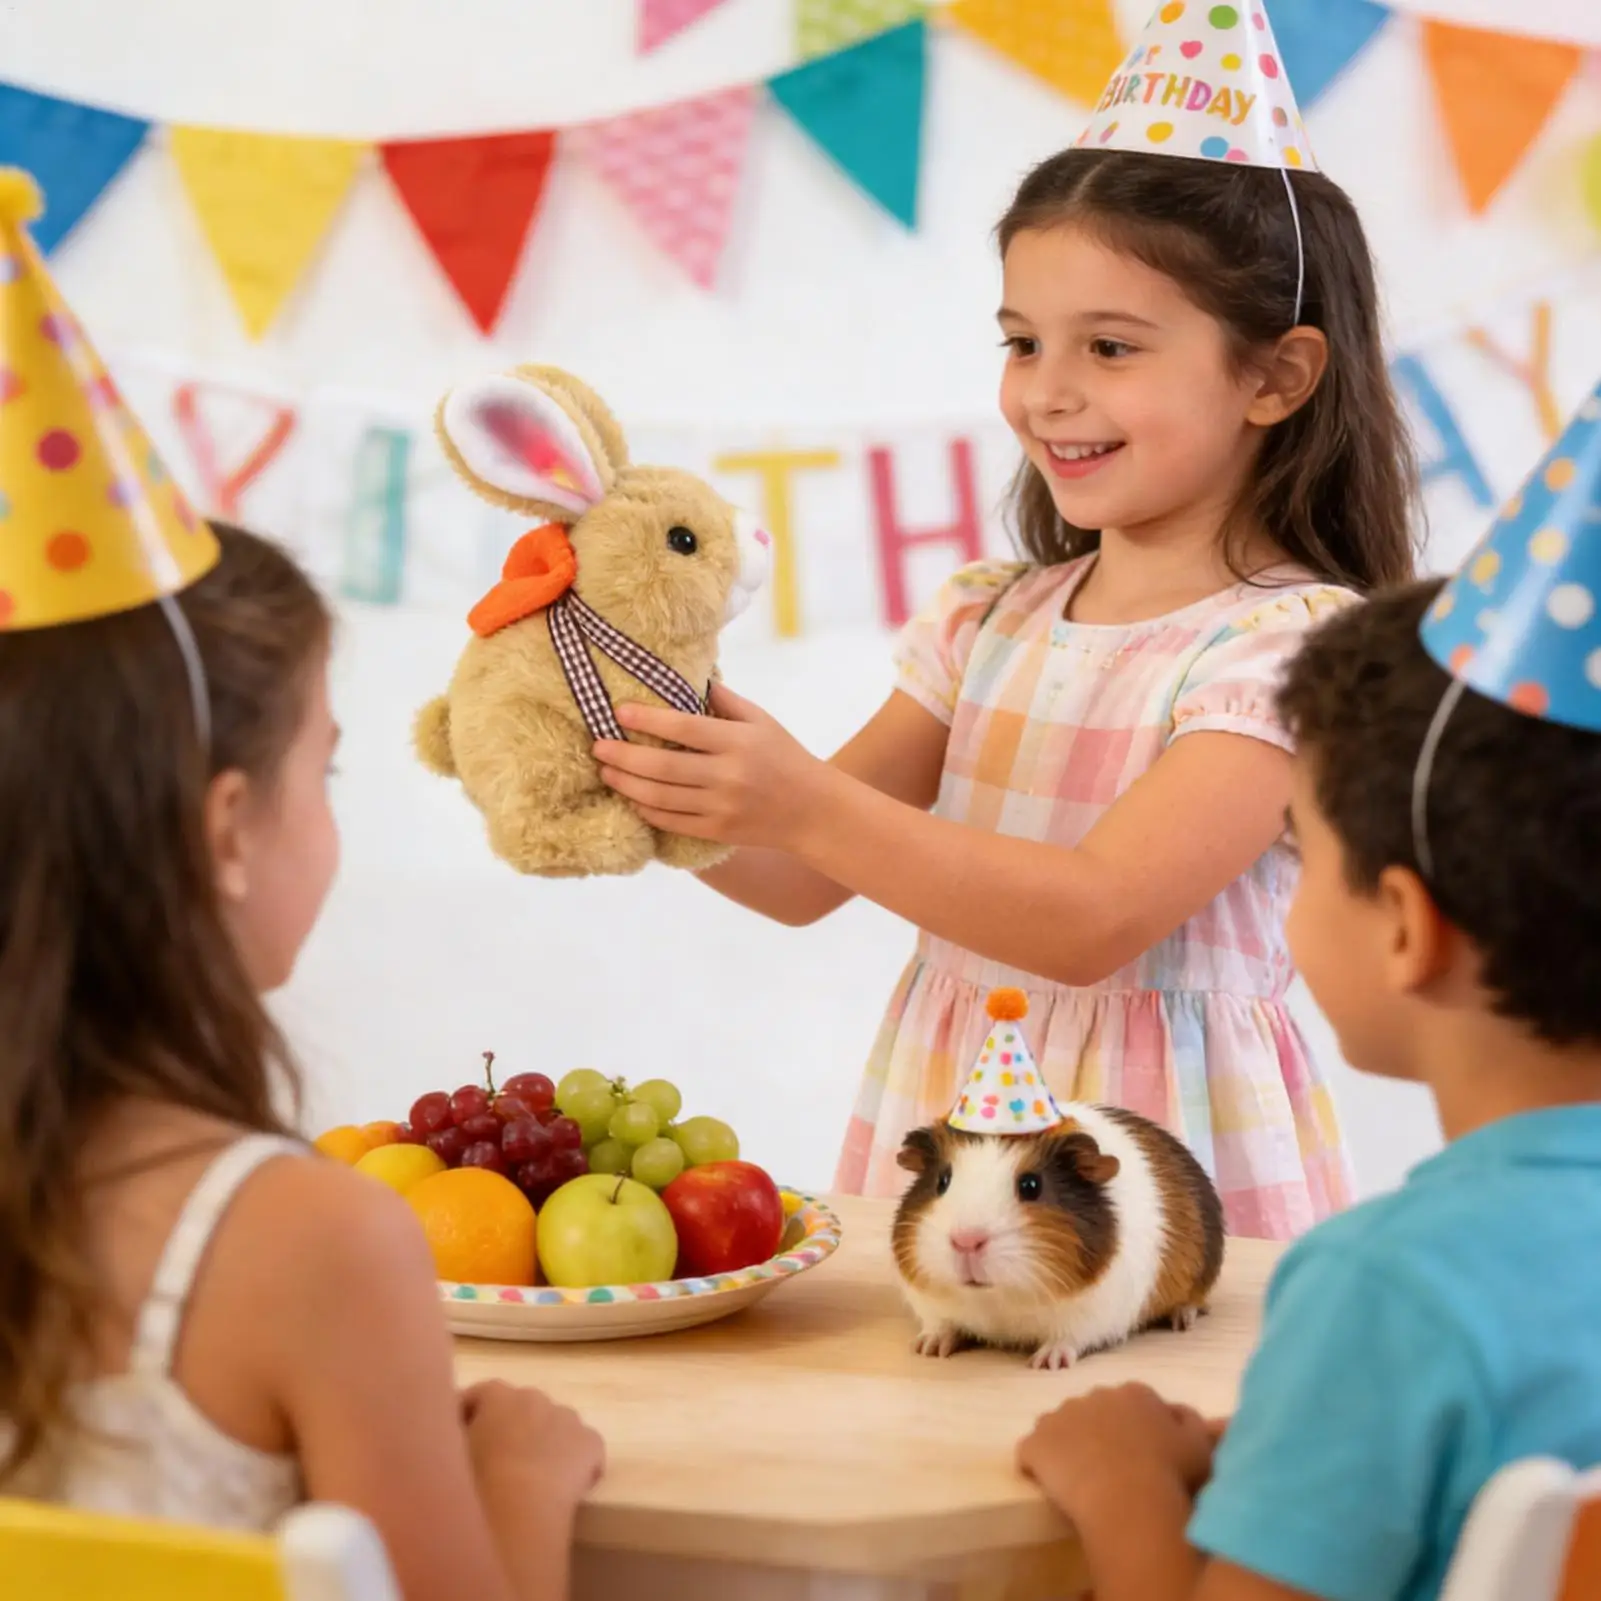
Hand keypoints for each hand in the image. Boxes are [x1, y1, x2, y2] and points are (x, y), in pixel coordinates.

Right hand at [460, 1379, 604, 1514]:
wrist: (519, 1511)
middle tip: (497, 1466)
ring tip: (532, 1480)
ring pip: (554, 1426)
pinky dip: (574, 1463)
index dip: (468, 1419)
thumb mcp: (448, 1458)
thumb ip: (451, 1440)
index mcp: (496, 1395)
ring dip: (544, 1443)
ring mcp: (567, 1417)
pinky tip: (564, 1489)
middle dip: (511, 1430)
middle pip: (521, 1409)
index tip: (460, 1444)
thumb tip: (454, 1441)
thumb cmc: (474, 1485)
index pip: (479, 1397)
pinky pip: (582, 1449)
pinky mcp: (591, 1442)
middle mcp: (534, 1396)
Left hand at [593, 684, 830, 850]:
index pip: (684, 728)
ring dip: (626, 784)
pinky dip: (645, 810)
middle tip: (598, 747)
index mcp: (738, 742)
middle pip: (663, 766)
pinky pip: (671, 822)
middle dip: (623, 756)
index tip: (619, 712)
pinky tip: (631, 797)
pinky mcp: (717, 831)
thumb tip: (688, 677)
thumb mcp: (761, 720)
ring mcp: (721, 807)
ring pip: (660, 797)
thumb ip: (724, 700)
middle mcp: (727, 775)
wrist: (811, 811)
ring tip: (606, 771)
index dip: (647, 720)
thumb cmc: (784, 757)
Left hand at [1017, 1384, 1218, 1522]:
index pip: (1132, 1404)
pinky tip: (1048, 1486)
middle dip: (1099, 1434)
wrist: (1130, 1499)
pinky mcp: (1035, 1443)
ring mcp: (1060, 1416)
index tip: (1141, 1455)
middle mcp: (1094, 1395)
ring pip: (1060, 1428)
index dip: (1135, 1430)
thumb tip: (1175, 1411)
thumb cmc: (1171, 1474)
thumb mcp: (1200, 1445)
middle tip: (1111, 1469)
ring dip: (1067, 1447)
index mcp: (1135, 1393)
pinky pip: (1032, 1452)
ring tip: (1081, 1480)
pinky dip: (1037, 1466)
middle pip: (1094, 1412)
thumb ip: (1189, 1420)